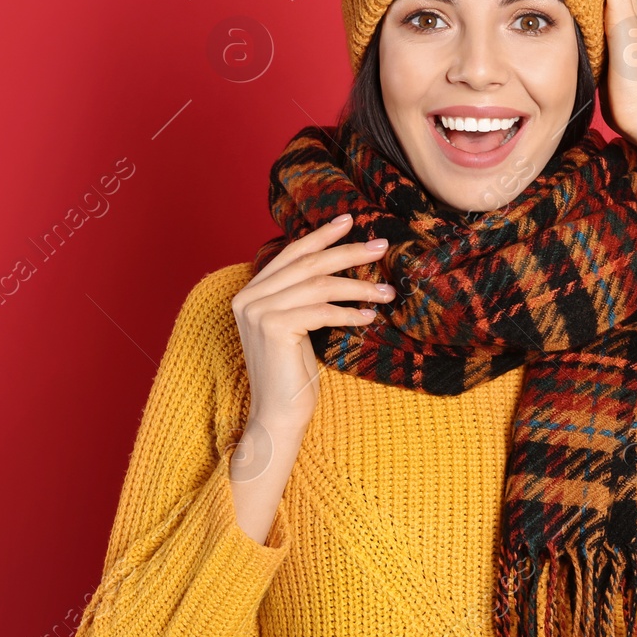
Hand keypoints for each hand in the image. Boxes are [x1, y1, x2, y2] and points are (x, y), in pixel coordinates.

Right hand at [227, 213, 393, 541]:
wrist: (278, 415)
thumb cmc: (292, 374)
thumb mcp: (297, 325)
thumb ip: (303, 294)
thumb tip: (338, 262)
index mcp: (250, 292)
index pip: (291, 254)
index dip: (320, 236)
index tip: (349, 220)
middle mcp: (248, 297)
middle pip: (308, 264)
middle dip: (348, 252)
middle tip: (381, 246)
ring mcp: (258, 311)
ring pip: (320, 285)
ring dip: (359, 287)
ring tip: (388, 292)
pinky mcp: (273, 327)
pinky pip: (323, 310)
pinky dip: (351, 311)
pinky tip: (371, 315)